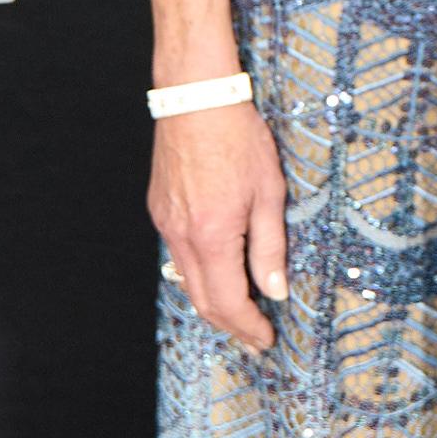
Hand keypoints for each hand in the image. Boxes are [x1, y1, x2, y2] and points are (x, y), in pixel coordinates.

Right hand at [150, 102, 289, 352]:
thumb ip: (270, 247)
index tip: (266, 340)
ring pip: (187, 280)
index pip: (228, 302)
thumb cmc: (238, 137)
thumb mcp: (269, 193)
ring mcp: (166, 223)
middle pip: (202, 300)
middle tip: (255, 338)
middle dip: (230, 325)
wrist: (196, 97)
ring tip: (241, 313)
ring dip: (213, 302)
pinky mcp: (160, 210)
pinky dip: (200, 274)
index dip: (248, 328)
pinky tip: (219, 272)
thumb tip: (275, 291)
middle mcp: (181, 236)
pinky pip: (178, 255)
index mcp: (212, 235)